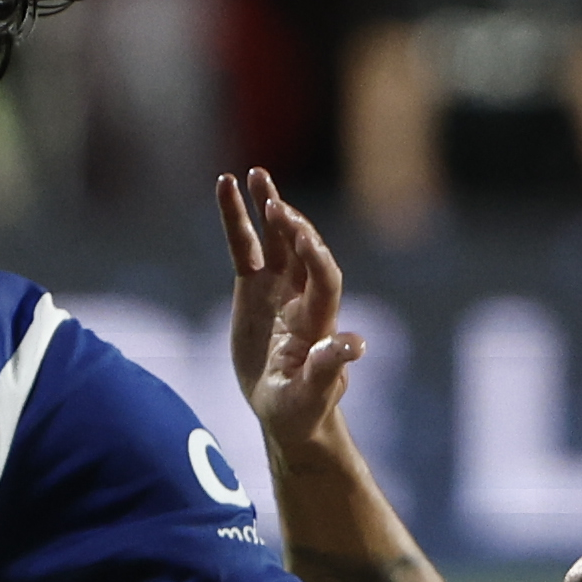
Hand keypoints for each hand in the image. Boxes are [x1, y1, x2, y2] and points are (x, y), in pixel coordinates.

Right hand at [217, 167, 362, 448]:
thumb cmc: (302, 405)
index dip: (315, 257)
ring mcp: (278, 287)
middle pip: (301, 249)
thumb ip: (330, 367)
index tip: (301, 236)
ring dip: (267, 206)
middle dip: (290, 226)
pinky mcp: (253, 286)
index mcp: (318, 320)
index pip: (324, 278)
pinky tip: (226, 187)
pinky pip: (244, 246)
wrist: (285, 407)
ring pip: (274, 238)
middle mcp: (302, 294)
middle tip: (275, 204)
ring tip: (254, 174)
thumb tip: (355, 345)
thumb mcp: (313, 393)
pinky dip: (236, 219)